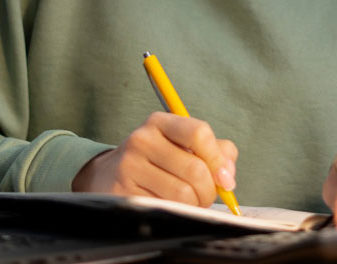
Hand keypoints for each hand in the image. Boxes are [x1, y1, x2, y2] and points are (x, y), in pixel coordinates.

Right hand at [72, 111, 237, 206]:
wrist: (109, 175)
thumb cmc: (158, 160)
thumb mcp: (183, 145)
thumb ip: (216, 152)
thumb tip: (227, 175)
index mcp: (160, 122)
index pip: (199, 133)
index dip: (217, 159)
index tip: (224, 178)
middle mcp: (142, 140)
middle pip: (195, 169)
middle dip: (209, 191)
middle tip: (206, 197)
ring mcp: (129, 166)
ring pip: (182, 193)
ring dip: (194, 205)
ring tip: (190, 203)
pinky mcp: (123, 192)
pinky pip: (165, 208)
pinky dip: (177, 213)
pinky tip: (172, 208)